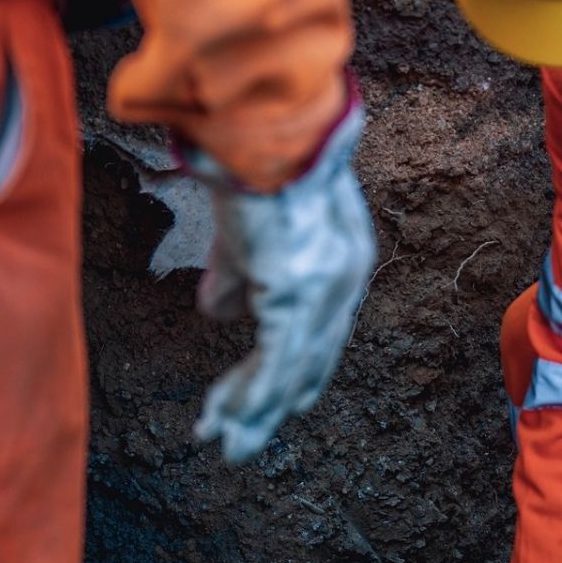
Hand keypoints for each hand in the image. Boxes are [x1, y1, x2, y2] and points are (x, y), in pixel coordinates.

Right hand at [187, 91, 374, 463]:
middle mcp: (343, 280)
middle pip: (309, 365)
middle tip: (236, 445)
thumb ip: (237, 275)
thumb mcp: (244, 227)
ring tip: (225, 443)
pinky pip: (278, 358)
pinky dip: (254, 393)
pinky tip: (233, 419)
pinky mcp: (296, 288)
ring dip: (254, 411)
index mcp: (341, 263)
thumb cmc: (248, 157)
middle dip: (268, 408)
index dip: (282, 376)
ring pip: (292, 370)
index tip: (252, 406)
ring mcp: (324, 287)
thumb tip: (218, 314)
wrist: (254, 117)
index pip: (316, 339)